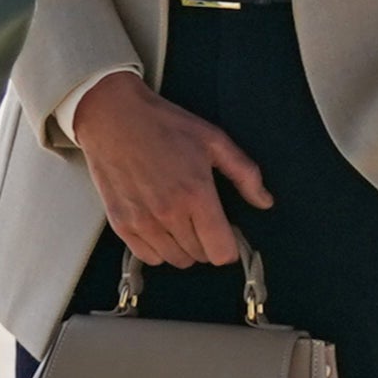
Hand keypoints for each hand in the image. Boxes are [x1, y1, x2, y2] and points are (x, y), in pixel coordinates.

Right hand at [70, 71, 271, 268]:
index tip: (226, 232)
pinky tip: (161, 225)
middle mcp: (169, 214)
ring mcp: (143, 222)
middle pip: (201, 257)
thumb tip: (264, 201)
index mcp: (196, 194)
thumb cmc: (162, 125)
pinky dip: (159, 248)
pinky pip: (150, 257)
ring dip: (184, 247)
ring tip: (181, 219)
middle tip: (202, 217)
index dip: (229, 245)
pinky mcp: (121, 224)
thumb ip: (245, 174)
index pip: (221, 251)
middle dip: (207, 242)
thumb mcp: (214, 140)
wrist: (113, 117)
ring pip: (176, 260)